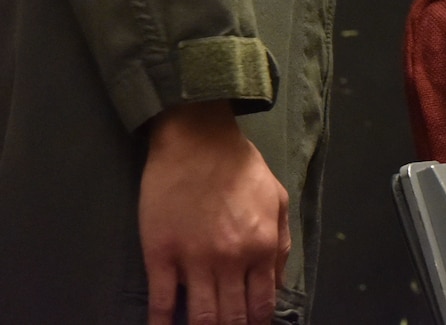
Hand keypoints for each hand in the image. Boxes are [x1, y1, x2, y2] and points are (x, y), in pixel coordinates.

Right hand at [140, 100, 290, 324]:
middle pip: (231, 318)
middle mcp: (230, 260)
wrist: (197, 141)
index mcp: (261, 247)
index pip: (261, 306)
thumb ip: (281, 245)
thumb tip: (276, 286)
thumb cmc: (240, 168)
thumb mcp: (277, 200)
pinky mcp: (160, 256)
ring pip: (199, 317)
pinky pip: (160, 302)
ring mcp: (193, 260)